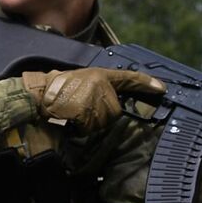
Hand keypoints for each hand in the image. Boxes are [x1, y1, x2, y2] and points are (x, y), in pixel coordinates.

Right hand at [21, 68, 164, 131]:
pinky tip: (71, 119)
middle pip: (115, 110)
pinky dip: (82, 128)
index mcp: (99, 74)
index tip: (163, 88)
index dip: (147, 83)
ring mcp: (94, 96)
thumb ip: (99, 89)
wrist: (38, 94)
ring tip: (74, 114)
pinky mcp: (87, 109)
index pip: (129, 77)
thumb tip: (113, 105)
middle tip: (81, 109)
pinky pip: (92, 126)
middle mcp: (101, 82)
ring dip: (90, 123)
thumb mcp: (81, 82)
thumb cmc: (56, 89)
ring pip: (104, 120)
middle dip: (101, 115)